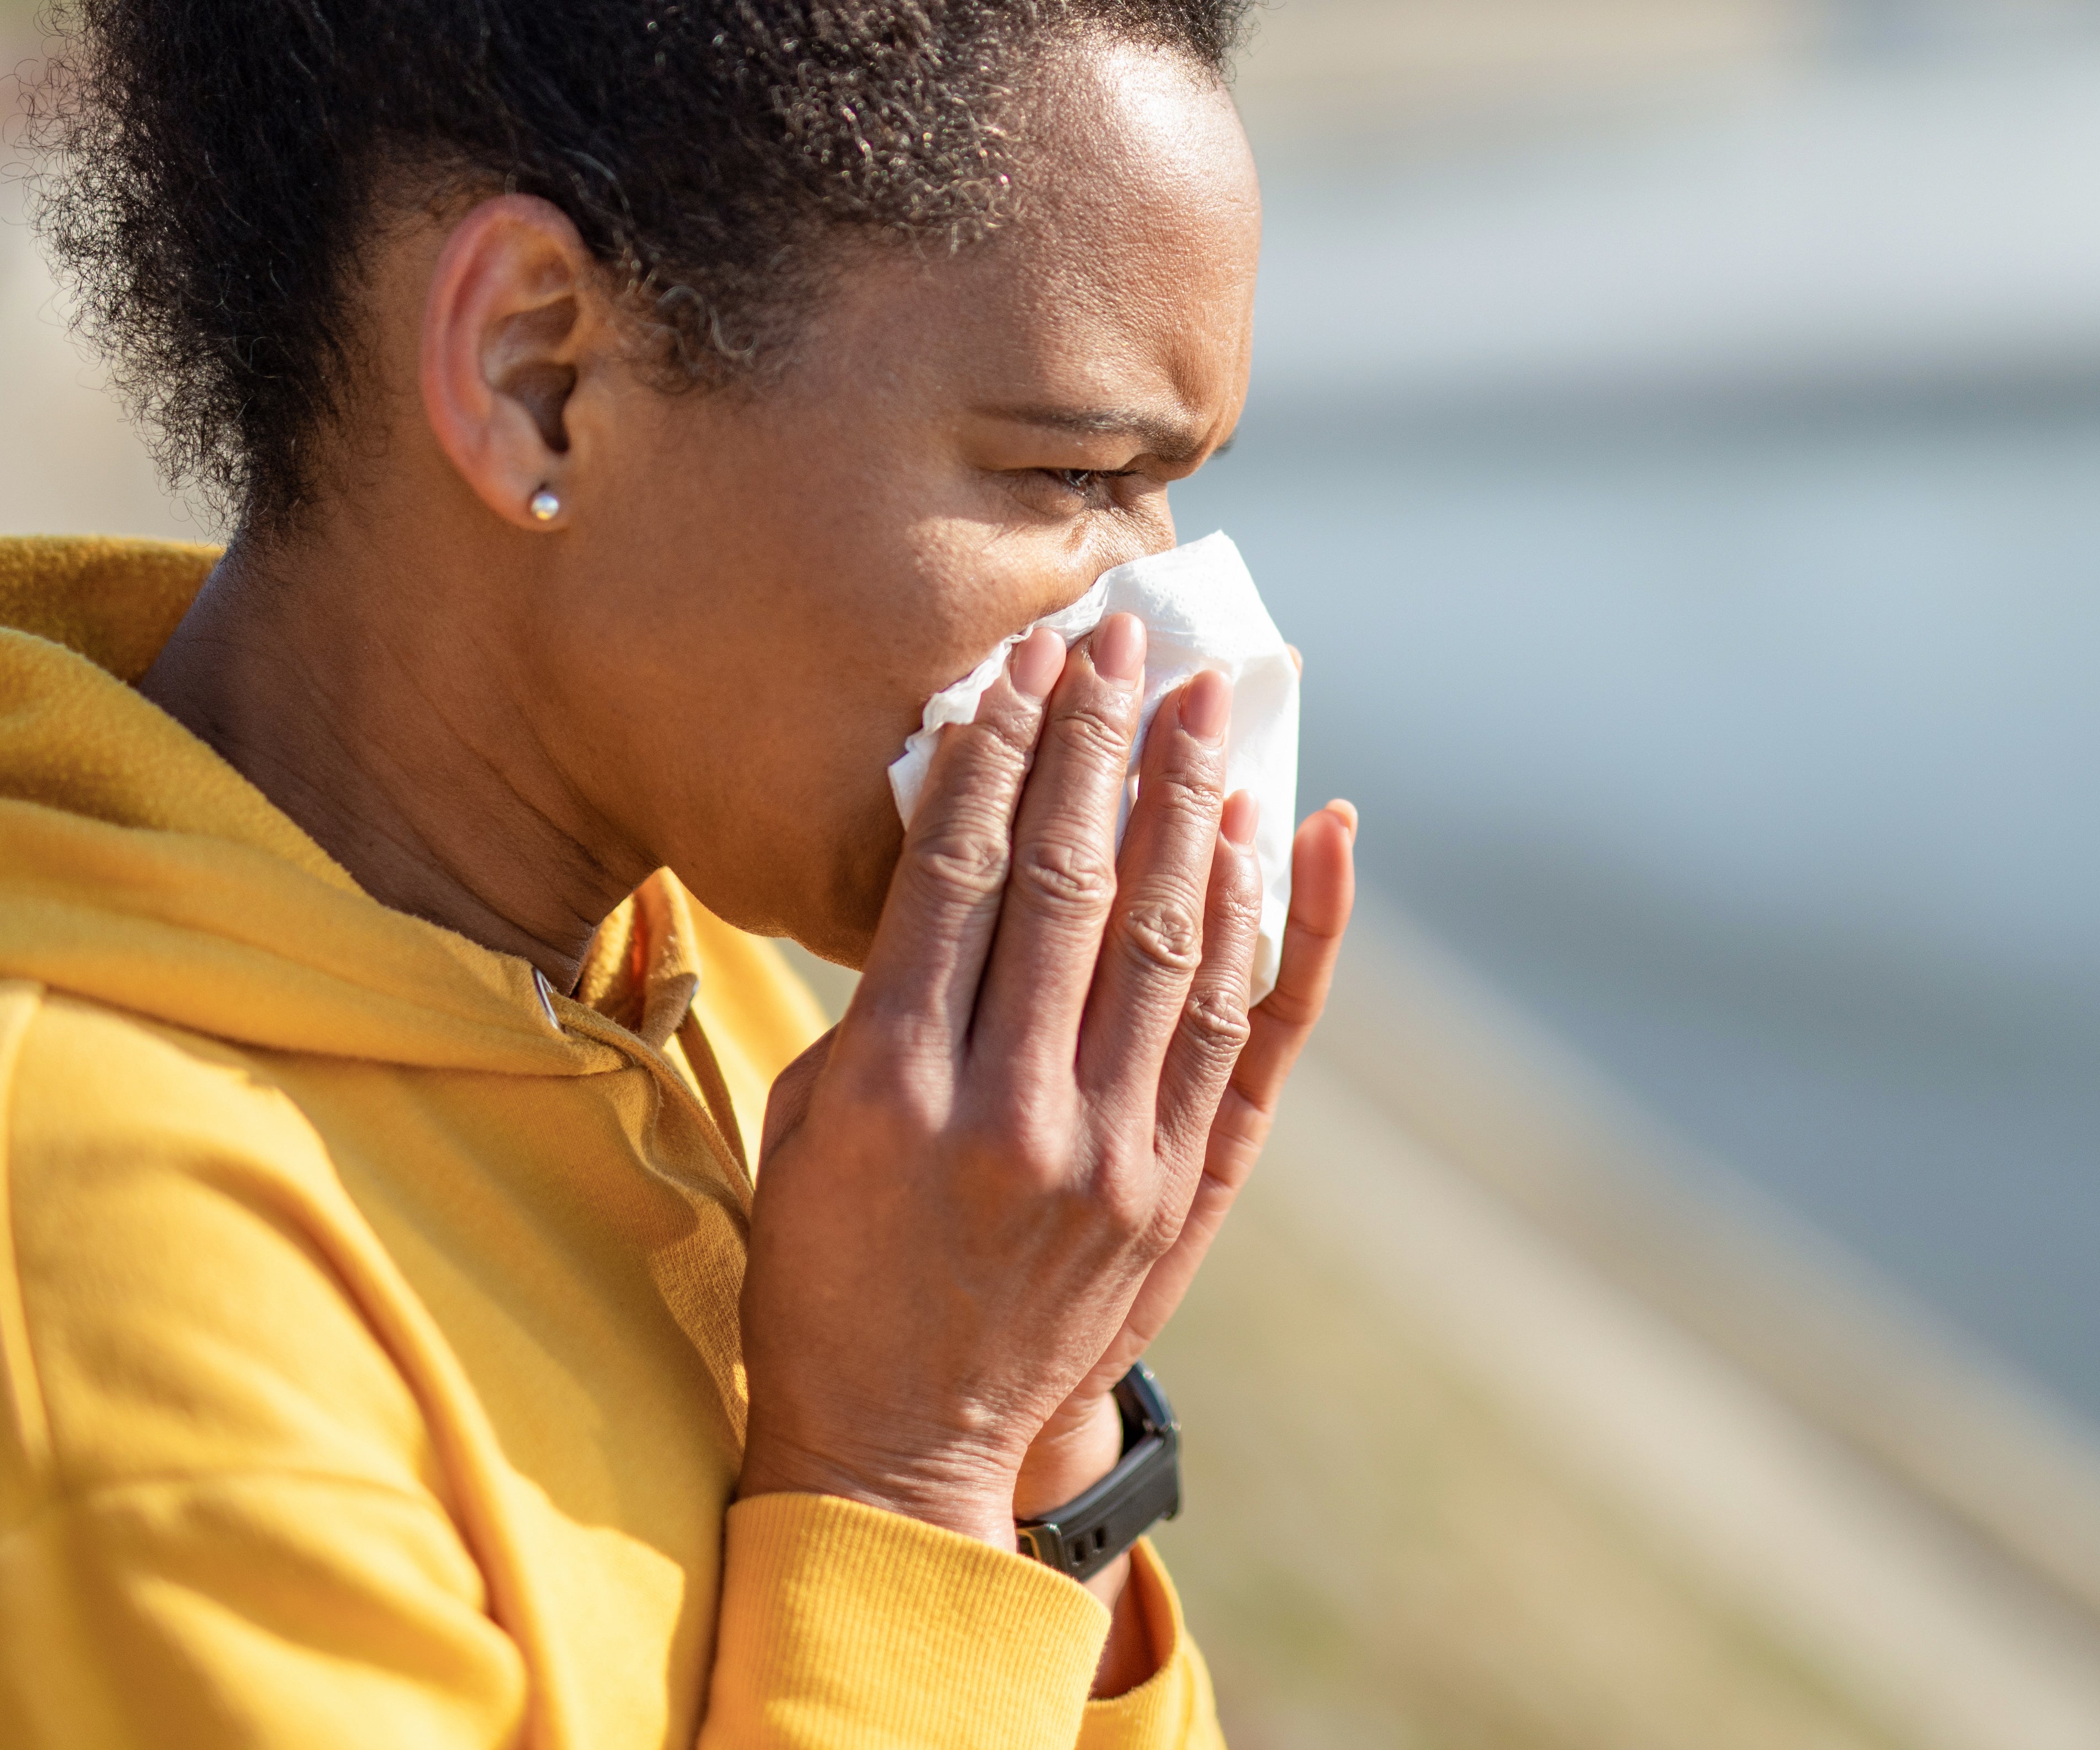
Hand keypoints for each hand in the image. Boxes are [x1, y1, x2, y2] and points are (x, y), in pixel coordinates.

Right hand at [737, 610, 1343, 1554]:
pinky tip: (1294, 836)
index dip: (998, 754)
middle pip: (1070, 884)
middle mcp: (1011, 1115)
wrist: (905, 1456)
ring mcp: (1108, 1156)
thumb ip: (876, 1002)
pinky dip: (1279, 928)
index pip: (958, 875)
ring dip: (1191, 807)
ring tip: (1205, 706)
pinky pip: (1242, 1033)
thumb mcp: (805, 1128)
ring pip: (1172, 941)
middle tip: (1124, 643)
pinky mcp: (1174, 1192)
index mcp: (894, 1091)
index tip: (1026, 667)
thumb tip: (951, 856)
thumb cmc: (827, 1274)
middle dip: (1098, 747)